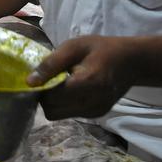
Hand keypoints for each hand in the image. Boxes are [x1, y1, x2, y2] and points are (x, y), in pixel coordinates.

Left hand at [27, 35, 143, 118]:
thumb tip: (30, 82)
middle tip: (50, 81)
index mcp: (88, 82)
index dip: (41, 88)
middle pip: (52, 110)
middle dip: (45, 97)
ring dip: (54, 102)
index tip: (42, 77)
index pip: (51, 97)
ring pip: (58, 115)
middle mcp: (93, 101)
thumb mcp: (74, 46)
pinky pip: (69, 114)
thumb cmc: (101, 49)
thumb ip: (51, 64)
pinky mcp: (96, 114)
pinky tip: (72, 90)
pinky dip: (64, 104)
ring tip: (62, 84)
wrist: (131, 61)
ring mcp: (95, 110)